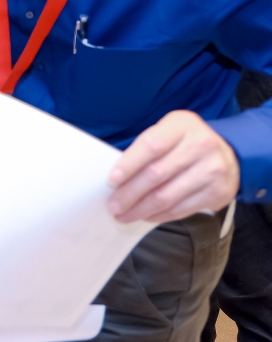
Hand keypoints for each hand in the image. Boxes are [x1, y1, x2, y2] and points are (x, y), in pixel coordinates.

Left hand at [107, 110, 238, 223]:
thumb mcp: (168, 131)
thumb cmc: (186, 142)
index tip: (112, 180)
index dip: (129, 164)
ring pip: (168, 196)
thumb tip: (118, 177)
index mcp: (182, 125)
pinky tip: (146, 216)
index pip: (151, 145)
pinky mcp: (219, 193)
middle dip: (130, 193)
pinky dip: (160, 215)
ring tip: (124, 215)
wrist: (229, 154)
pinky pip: (182, 208)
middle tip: (113, 206)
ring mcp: (213, 170)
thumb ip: (147, 147)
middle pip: (156, 174)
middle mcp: (201, 145)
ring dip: (141, 209)